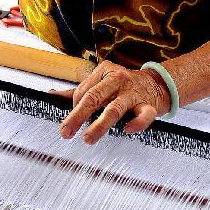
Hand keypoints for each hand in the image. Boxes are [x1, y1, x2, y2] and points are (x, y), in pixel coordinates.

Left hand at [56, 60, 171, 144]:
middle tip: (66, 132)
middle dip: (77, 116)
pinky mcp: (149, 105)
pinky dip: (137, 123)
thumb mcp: (101, 82)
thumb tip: (52, 95)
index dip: (75, 108)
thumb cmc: (123, 86)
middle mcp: (118, 79)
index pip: (83, 91)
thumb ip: (78, 90)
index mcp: (105, 71)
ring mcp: (134, 93)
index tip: (72, 121)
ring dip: (100, 124)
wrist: (157, 84)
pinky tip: (127, 130)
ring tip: (87, 138)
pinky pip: (144, 115)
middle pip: (94, 97)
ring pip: (114, 108)